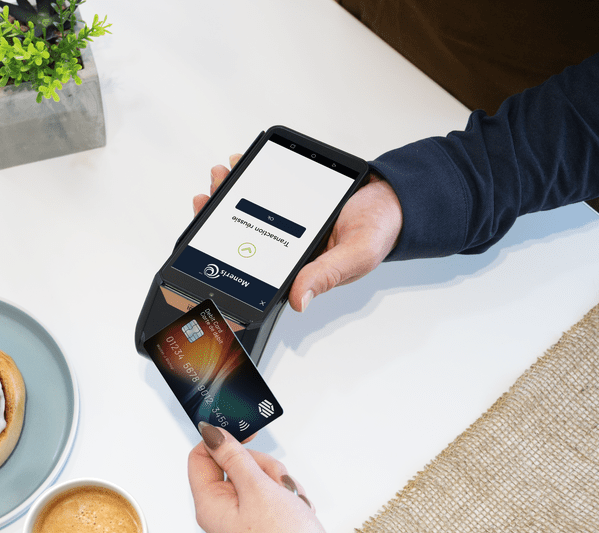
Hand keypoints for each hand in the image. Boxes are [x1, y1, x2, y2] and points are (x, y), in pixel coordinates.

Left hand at [188, 423, 358, 532]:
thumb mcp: (257, 488)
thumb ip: (233, 456)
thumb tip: (210, 434)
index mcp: (210, 505)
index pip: (201, 458)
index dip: (222, 442)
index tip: (248, 437)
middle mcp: (224, 514)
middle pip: (234, 466)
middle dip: (262, 466)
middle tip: (275, 481)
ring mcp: (246, 521)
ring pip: (259, 479)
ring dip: (280, 482)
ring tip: (292, 501)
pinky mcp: (267, 526)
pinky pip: (274, 496)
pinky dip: (289, 497)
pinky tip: (299, 510)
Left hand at [193, 157, 402, 312]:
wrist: (392, 199)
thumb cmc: (377, 231)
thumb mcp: (355, 255)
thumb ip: (327, 274)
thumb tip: (299, 299)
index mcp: (297, 267)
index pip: (255, 269)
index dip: (228, 259)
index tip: (207, 242)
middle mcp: (286, 245)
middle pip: (243, 235)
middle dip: (220, 218)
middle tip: (207, 198)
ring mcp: (286, 222)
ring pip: (248, 210)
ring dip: (230, 194)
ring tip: (220, 177)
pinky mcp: (290, 201)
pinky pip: (263, 190)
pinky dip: (249, 178)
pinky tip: (239, 167)